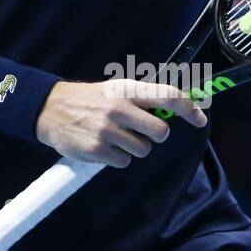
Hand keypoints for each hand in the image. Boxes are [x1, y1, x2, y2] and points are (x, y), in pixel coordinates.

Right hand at [35, 78, 207, 167]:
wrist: (51, 109)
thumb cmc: (91, 99)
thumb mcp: (116, 89)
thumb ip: (144, 98)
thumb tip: (180, 108)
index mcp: (127, 90)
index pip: (168, 96)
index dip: (189, 108)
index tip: (200, 118)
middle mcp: (119, 108)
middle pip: (161, 132)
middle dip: (154, 135)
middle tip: (138, 130)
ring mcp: (108, 130)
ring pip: (143, 150)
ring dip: (133, 147)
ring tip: (114, 135)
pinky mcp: (97, 149)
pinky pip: (124, 161)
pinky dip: (117, 157)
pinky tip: (103, 145)